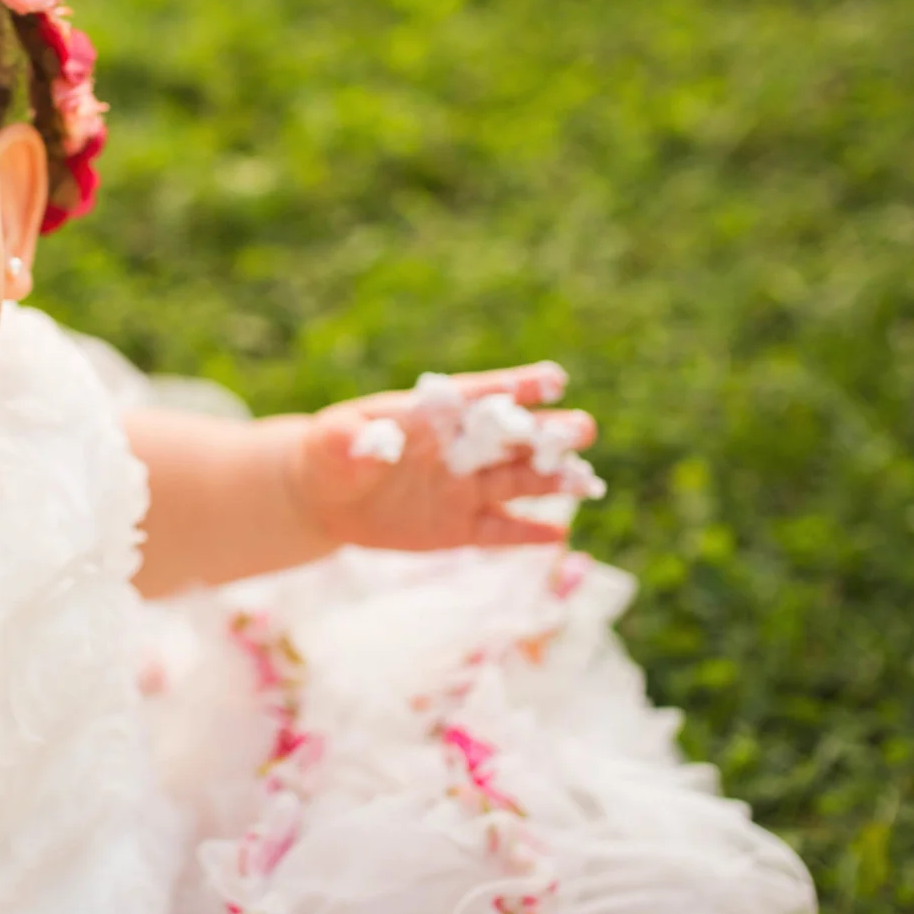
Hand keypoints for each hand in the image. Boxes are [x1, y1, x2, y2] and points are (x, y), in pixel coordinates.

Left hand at [288, 362, 598, 551]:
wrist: (326, 497)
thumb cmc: (332, 452)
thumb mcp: (333, 441)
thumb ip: (355, 439)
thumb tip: (365, 442)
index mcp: (438, 413)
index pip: (483, 396)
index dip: (518, 387)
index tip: (554, 380)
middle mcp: (462, 448)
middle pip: (514, 439)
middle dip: (550, 433)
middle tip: (582, 429)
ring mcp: (465, 488)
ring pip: (518, 483)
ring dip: (552, 480)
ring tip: (587, 481)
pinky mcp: (460, 527)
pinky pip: (499, 530)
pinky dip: (526, 533)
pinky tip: (557, 534)